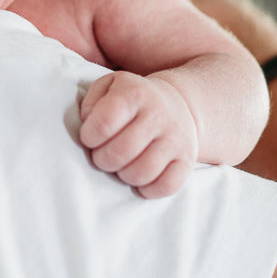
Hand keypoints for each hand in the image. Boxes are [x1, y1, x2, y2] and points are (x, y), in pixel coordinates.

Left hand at [78, 71, 197, 197]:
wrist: (174, 102)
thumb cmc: (130, 99)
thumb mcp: (107, 87)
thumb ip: (90, 104)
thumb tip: (89, 128)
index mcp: (134, 93)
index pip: (104, 123)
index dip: (89, 137)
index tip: (90, 138)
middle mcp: (158, 114)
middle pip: (120, 152)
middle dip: (102, 160)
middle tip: (102, 156)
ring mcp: (176, 138)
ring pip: (141, 173)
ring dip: (123, 176)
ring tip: (120, 165)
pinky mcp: (187, 159)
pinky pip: (166, 186)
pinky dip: (148, 189)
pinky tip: (140, 179)